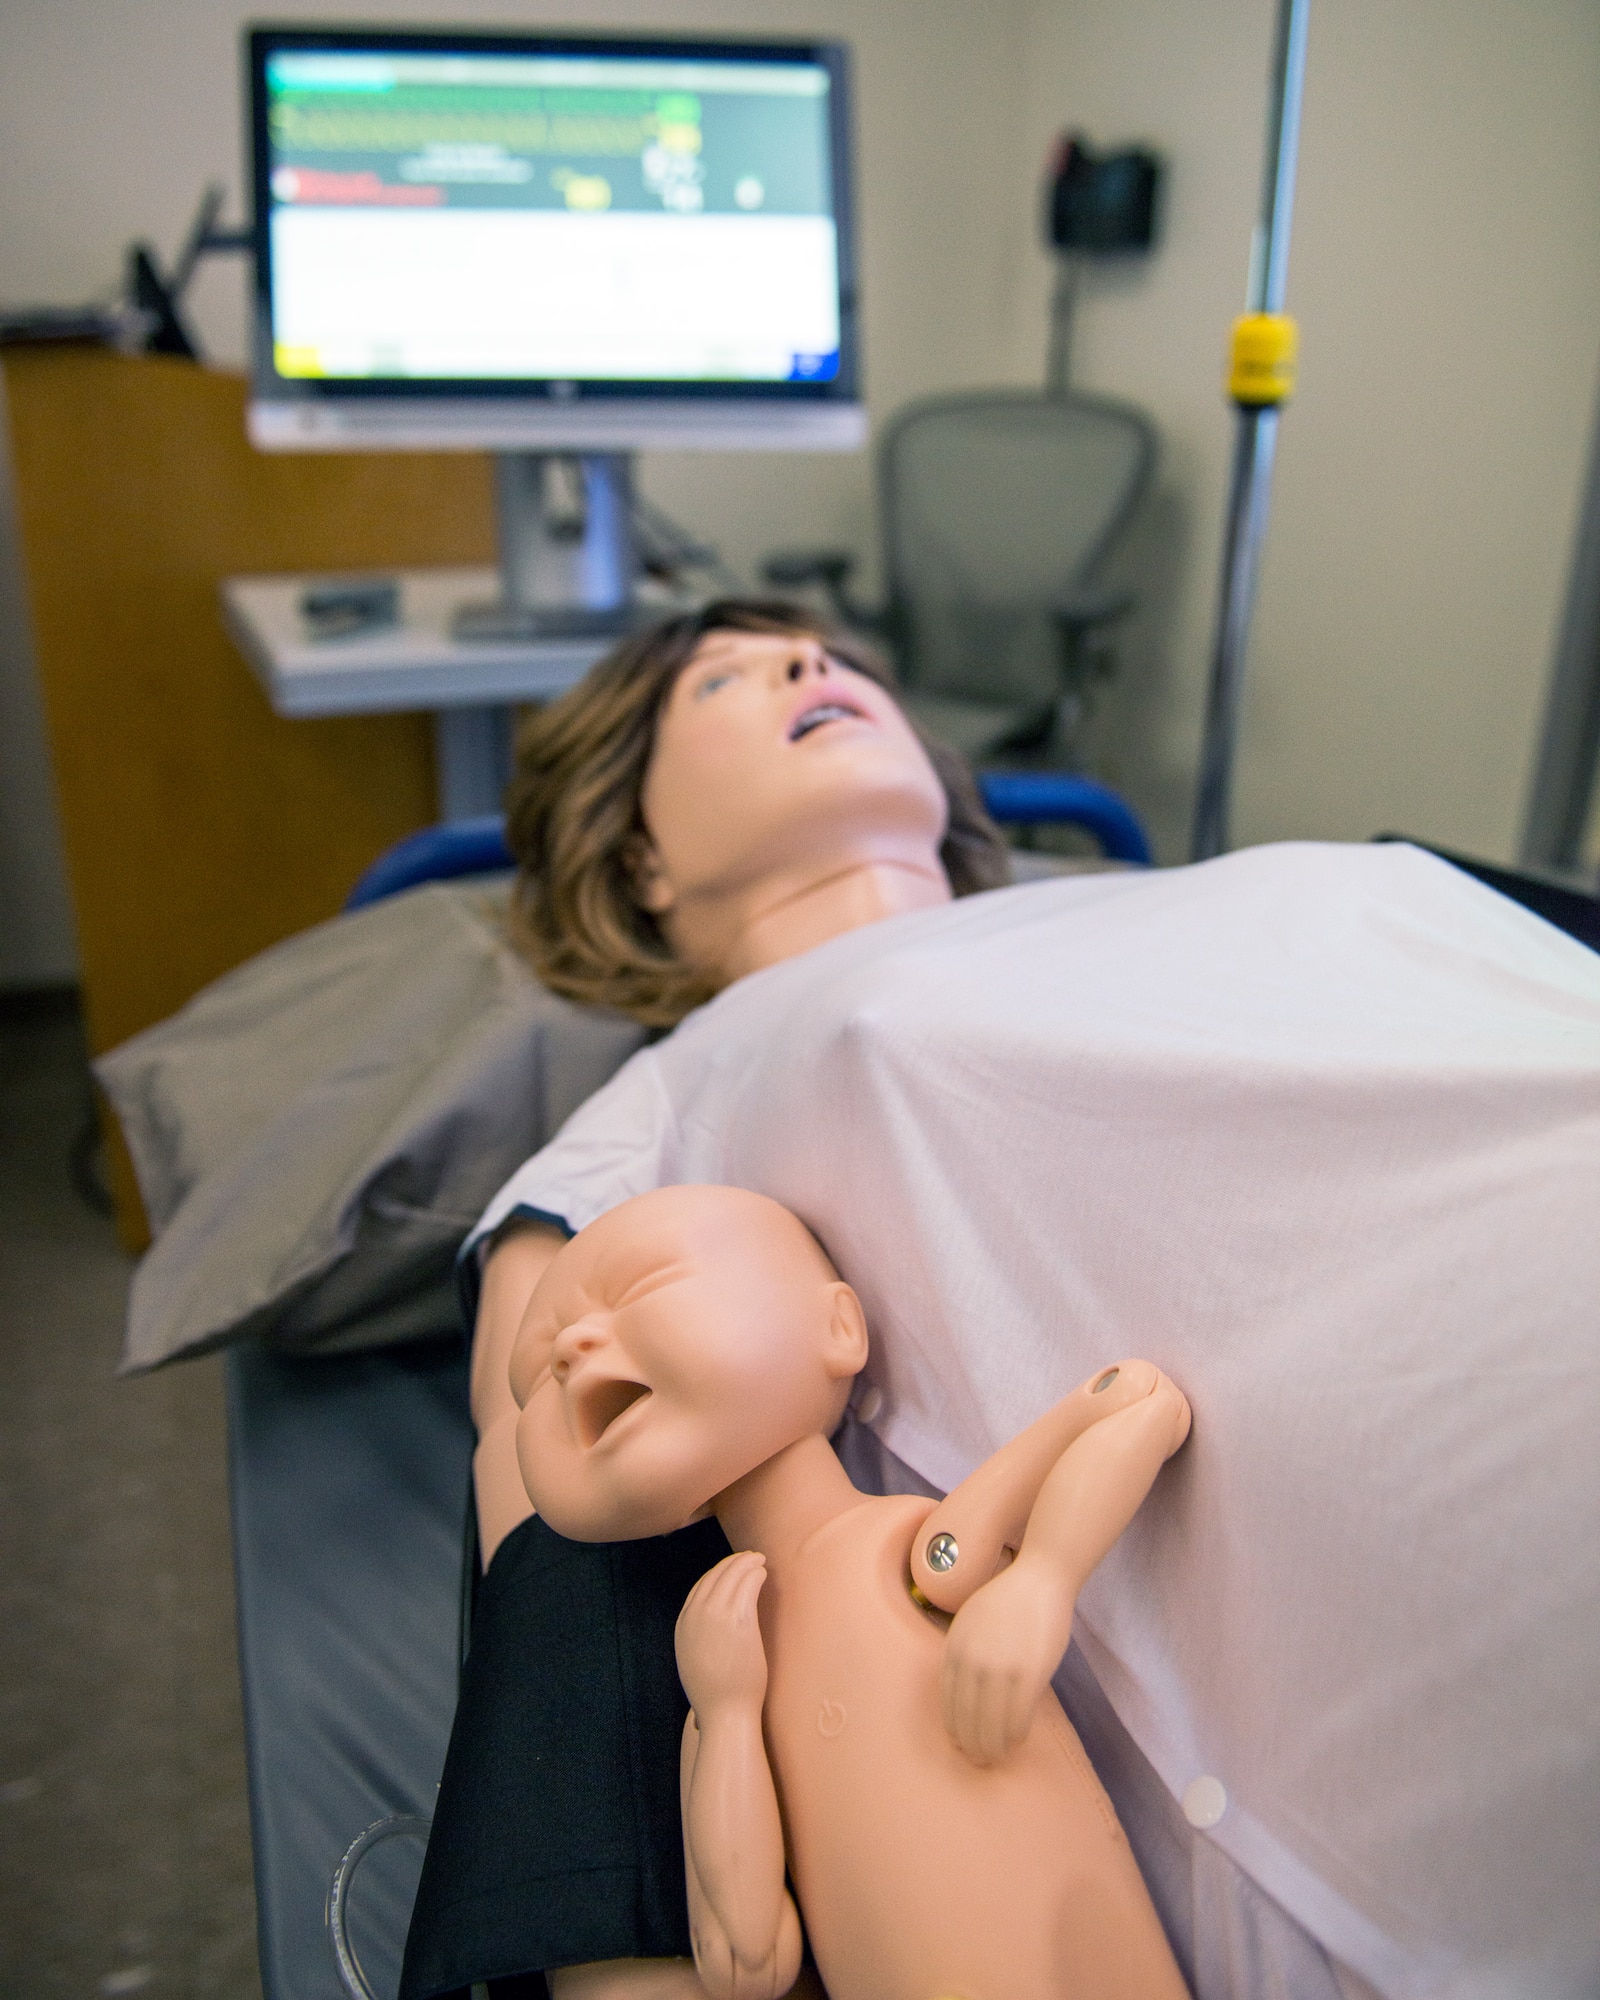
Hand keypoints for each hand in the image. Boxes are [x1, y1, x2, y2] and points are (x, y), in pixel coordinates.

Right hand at [676, 1552, 769, 1721]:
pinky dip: (755, 1574)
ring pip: (731, 1576)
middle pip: (714, 1576)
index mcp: (683, 1625)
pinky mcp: (738, 1619)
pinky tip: (762, 1572)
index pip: (699, 1587)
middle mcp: (696, 1615)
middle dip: (731, 1563)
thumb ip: (699, 1638)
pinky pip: (747, 1585)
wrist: (724, 1712)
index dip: (716, 1574)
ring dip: (746, 1564)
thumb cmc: (715, 1694)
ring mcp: (716, 1616)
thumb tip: (711, 1631)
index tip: (730, 1569)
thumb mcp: (695, 1661)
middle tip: (747, 1558)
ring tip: (758, 1560)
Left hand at [940, 1554, 1075, 1765]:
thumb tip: (965, 1692)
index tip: (959, 1741)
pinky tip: (1018, 1740)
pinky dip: (1016, 1734)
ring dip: (993, 1746)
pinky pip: (1018, 1717)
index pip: (948, 1701)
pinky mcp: (1027, 1675)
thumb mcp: (970, 1622)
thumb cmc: (1007, 1599)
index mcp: (954, 1649)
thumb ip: (964, 1654)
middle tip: (978, 1760)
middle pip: (967, 1718)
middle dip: (971, 1744)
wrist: (1038, 1578)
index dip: (954, 1727)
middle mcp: (971, 1662)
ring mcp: (999, 1670)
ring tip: (998, 1757)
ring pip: (991, 1724)